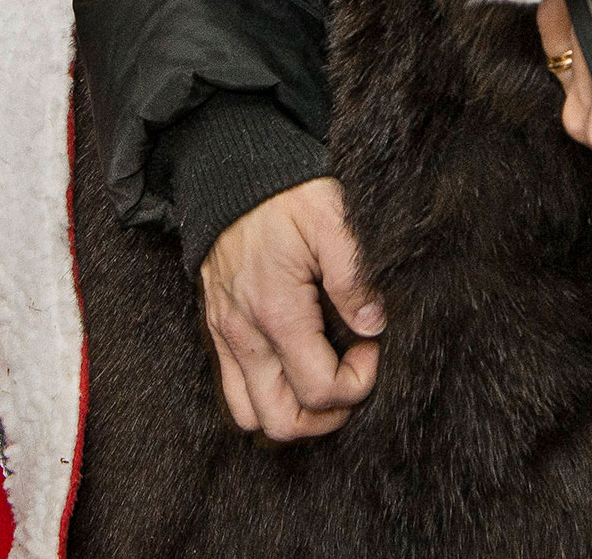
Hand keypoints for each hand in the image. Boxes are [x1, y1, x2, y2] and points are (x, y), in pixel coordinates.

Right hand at [199, 178, 384, 440]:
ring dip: (293, 411)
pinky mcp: (217, 329)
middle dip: (326, 415)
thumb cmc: (284, 193)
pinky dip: (266, 395)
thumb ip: (354, 276)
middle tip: (352, 377)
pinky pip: (233, 391)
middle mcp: (245, 333)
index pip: (319, 390)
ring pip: (252, 415)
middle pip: (281, 421)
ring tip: (324, 377)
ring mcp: (226, 335)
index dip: (357, 383)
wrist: (229, 170)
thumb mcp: (331, 220)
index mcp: (276, 311)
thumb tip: (374, 325)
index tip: (371, 347)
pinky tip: (295, 365)